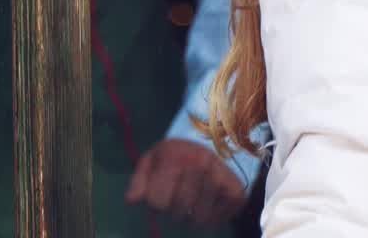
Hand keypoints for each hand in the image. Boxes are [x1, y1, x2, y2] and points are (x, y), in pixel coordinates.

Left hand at [126, 138, 246, 227]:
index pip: (157, 202)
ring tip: (192, 202)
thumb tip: (131, 201)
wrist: (209, 145)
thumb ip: (139, 181)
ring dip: (192, 218)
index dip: (156, 204)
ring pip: (199, 220)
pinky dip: (212, 219)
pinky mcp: (236, 191)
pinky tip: (209, 203)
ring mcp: (219, 177)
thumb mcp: (152, 161)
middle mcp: (198, 164)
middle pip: (178, 212)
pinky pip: (218, 221)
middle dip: (174, 212)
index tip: (161, 194)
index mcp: (173, 156)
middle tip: (178, 199)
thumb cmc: (174, 157)